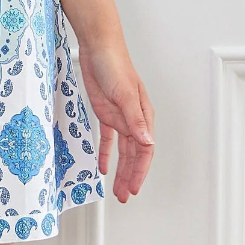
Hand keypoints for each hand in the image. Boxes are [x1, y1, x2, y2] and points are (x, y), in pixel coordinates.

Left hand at [76, 38, 154, 203]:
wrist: (98, 47)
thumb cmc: (115, 65)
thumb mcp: (124, 94)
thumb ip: (134, 119)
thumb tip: (146, 142)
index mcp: (143, 116)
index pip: (145, 150)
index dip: (140, 171)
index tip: (133, 188)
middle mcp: (134, 120)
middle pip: (134, 155)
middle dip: (130, 176)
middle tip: (123, 196)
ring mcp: (120, 117)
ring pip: (122, 150)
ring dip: (119, 170)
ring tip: (115, 190)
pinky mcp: (106, 113)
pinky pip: (107, 139)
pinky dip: (105, 153)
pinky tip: (102, 167)